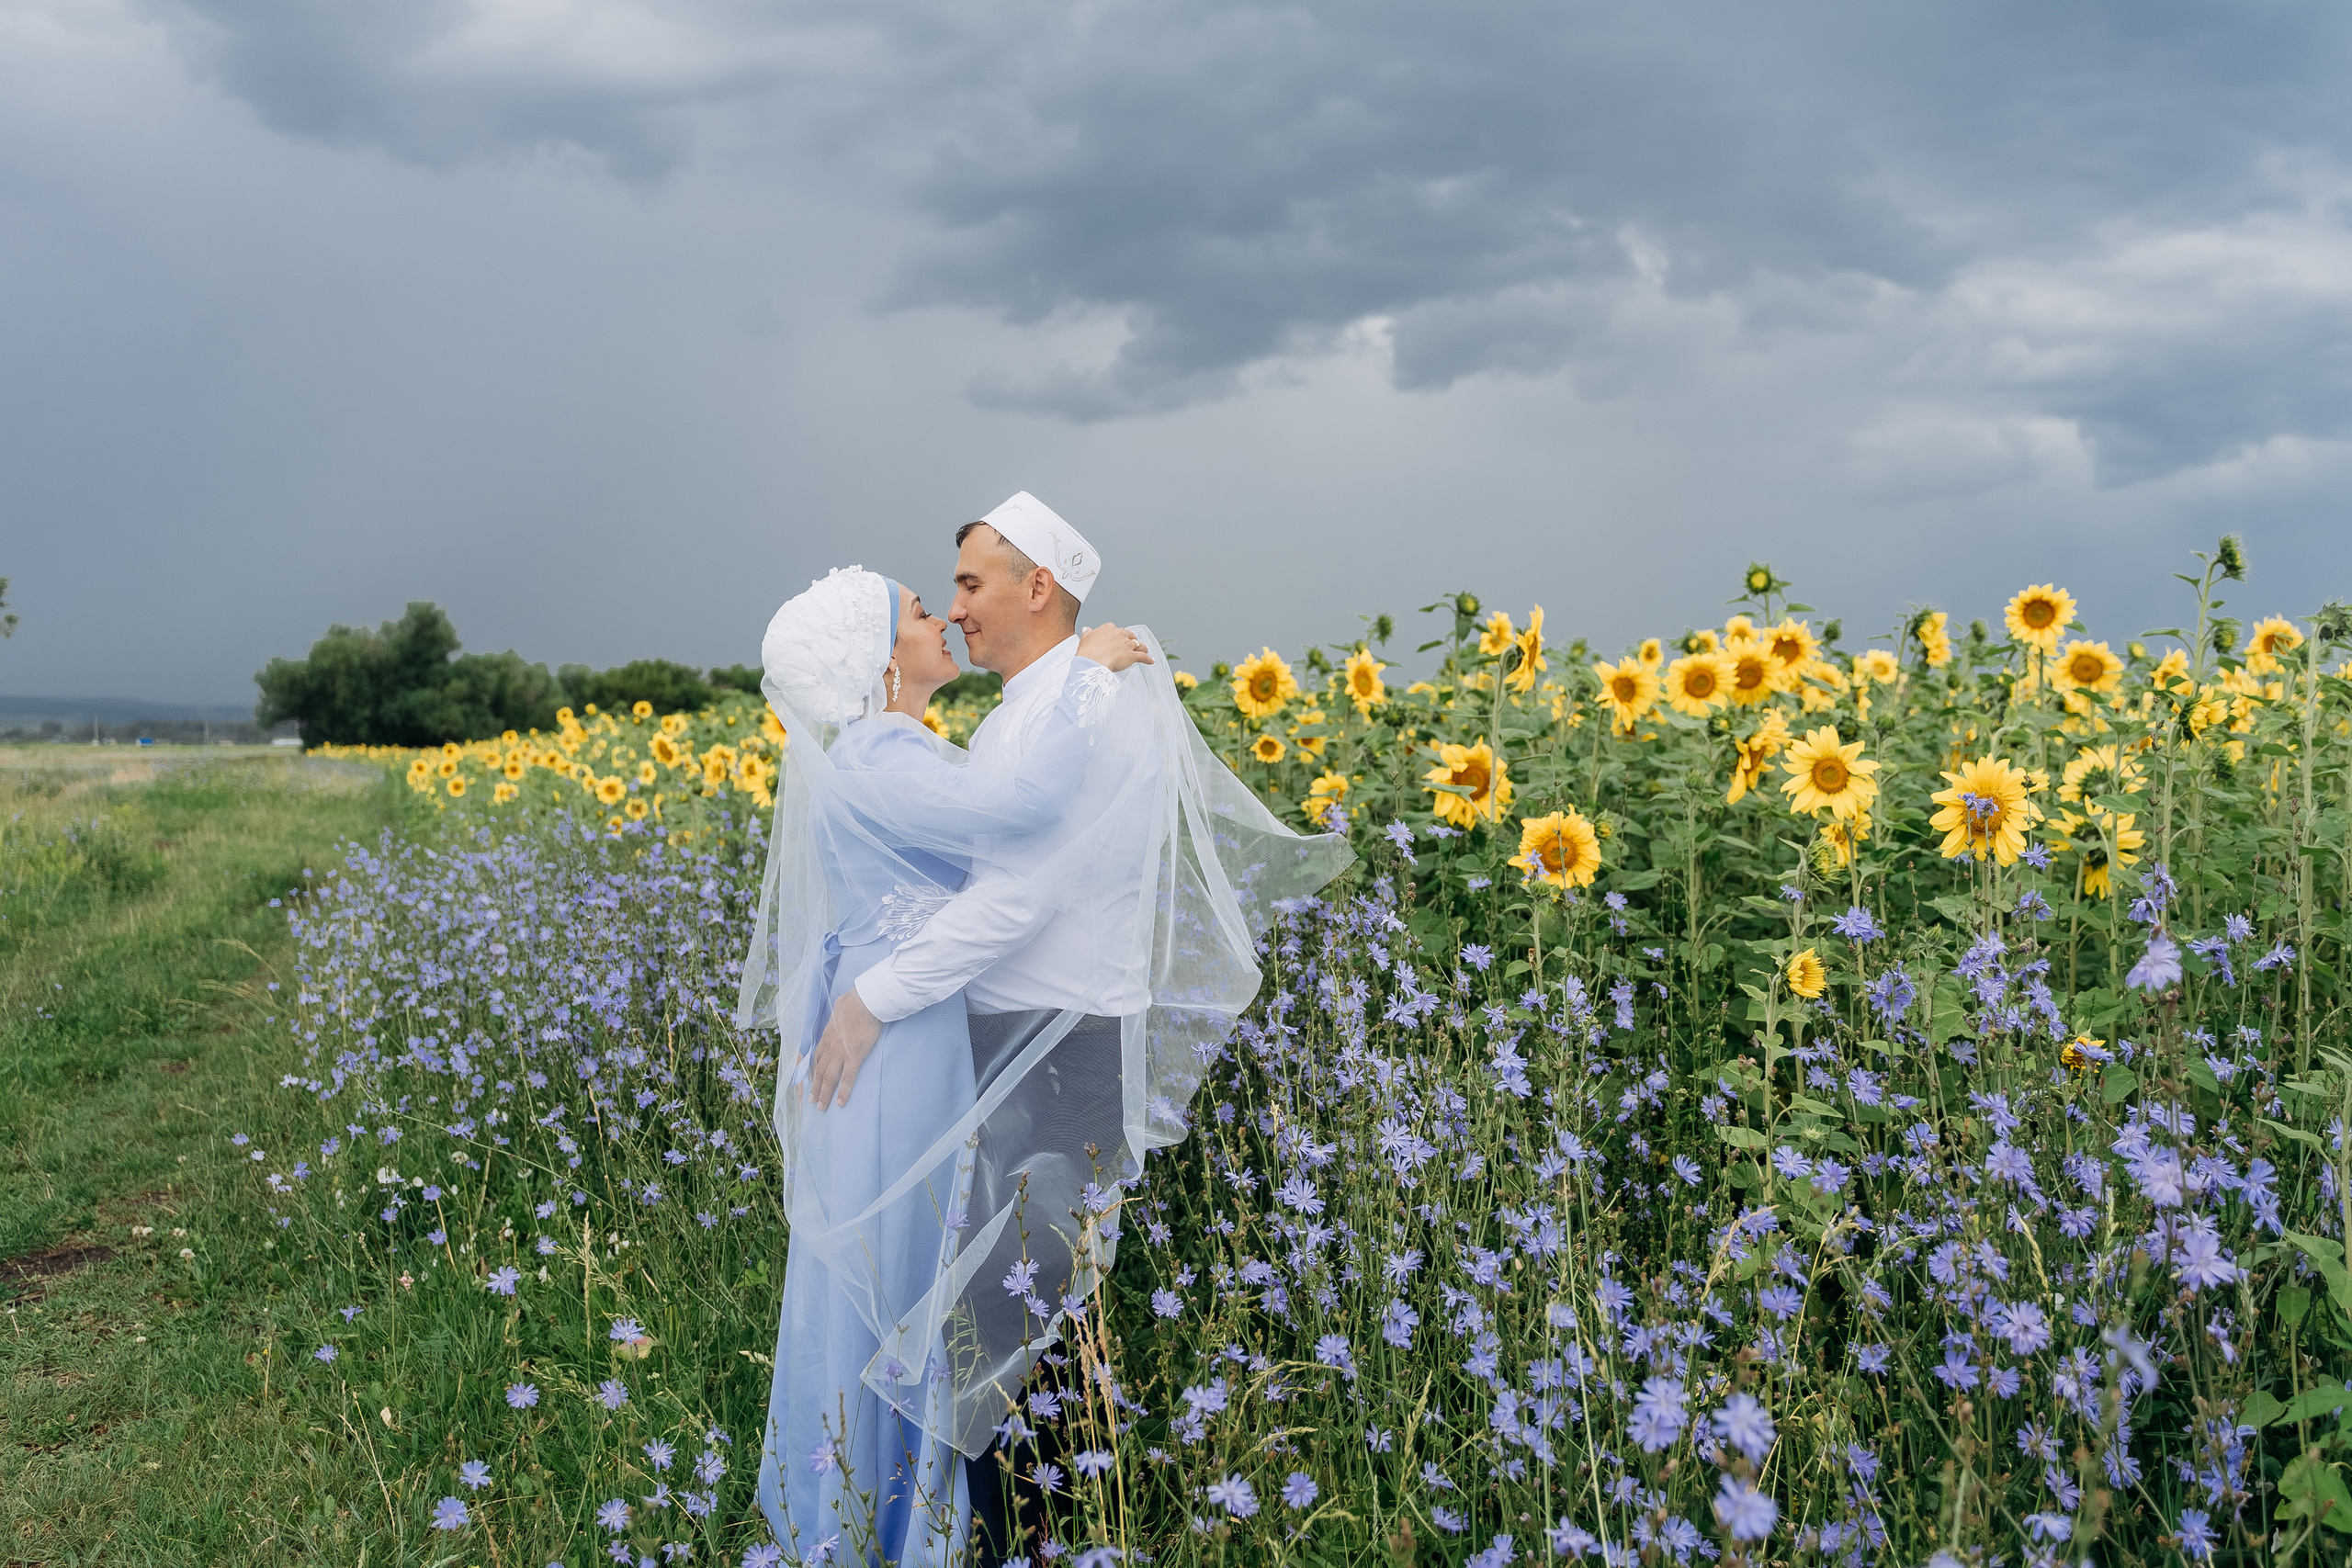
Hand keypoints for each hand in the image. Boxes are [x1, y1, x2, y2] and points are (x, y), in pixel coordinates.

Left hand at [806, 987, 882, 1108]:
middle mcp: (830, 1046)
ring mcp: (840, 1053)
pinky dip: (843, 1091)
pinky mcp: (854, 1056)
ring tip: (822, 1107)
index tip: (809, 1080)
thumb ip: (839, 1009)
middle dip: (815, 1087)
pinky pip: (847, 1078)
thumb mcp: (840, 1004)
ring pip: (829, 1077)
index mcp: (827, 1035)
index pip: (816, 1056)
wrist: (864, 1002)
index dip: (812, 1070)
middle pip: (819, 1071)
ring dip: (824, 1093)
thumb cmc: (855, 1001)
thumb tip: (841, 1004)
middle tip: (812, 1100)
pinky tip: (840, 1102)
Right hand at [1078, 622, 1155, 672]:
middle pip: (1130, 636)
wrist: (1091, 662)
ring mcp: (1127, 645)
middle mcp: (1120, 634)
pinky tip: (1151, 661)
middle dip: (1132, 641)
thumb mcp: (1085, 639)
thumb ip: (1088, 634)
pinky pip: (1143, 657)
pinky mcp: (1132, 656)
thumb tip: (1086, 629)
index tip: (1118, 640)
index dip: (1118, 636)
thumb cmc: (1087, 653)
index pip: (1117, 630)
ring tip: (1144, 651)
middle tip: (1131, 646)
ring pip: (1138, 645)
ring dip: (1142, 648)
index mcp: (1109, 629)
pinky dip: (1148, 659)